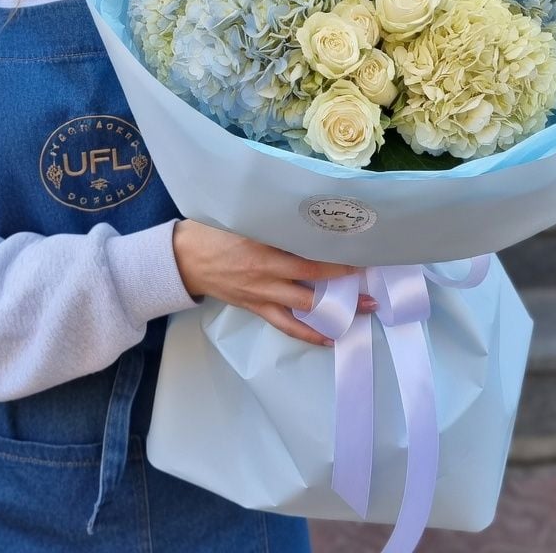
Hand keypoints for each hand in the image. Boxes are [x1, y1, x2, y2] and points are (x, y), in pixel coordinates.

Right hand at [172, 219, 376, 344]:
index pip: (307, 251)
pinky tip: (329, 338)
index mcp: (263, 246)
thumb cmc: (212, 231)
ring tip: (362, 311)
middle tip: (373, 284)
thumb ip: (272, 221)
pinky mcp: (256, 307)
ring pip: (305, 307)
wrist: (183, 259)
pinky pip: (286, 325)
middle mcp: (266, 272)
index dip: (335, 254)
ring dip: (335, 311)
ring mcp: (262, 293)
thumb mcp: (242, 218)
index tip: (361, 250)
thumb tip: (306, 217)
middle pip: (313, 278)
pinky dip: (308, 334)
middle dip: (345, 284)